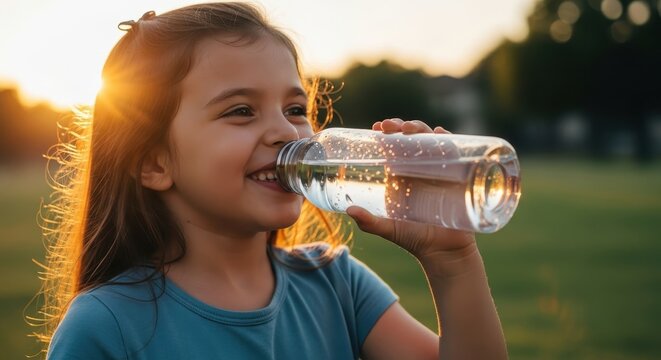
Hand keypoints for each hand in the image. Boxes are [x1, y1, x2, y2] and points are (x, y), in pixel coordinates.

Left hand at [346, 119, 476, 267]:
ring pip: (432, 141)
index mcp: (402, 175)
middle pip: (413, 138)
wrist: (445, 253)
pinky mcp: (458, 176)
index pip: (394, 145)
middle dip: (403, 126)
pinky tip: (442, 134)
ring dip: (422, 129)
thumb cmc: (415, 240)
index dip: (387, 132)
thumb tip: (349, 211)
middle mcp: (420, 169)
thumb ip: (370, 222)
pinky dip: (450, 140)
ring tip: (411, 129)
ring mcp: (439, 171)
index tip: (378, 127)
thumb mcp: (390, 229)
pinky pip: (455, 153)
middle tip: (392, 127)